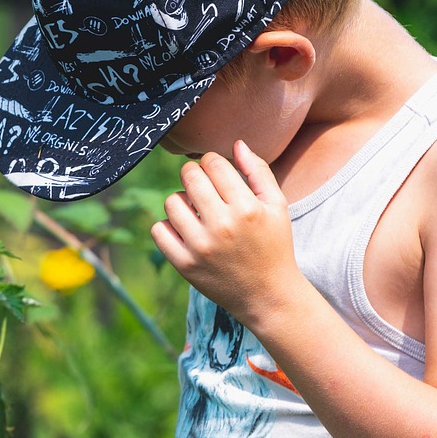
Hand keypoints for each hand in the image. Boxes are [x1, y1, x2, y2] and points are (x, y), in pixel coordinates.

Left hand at [151, 140, 304, 325]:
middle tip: (201, 185)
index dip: (212, 161)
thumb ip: (258, 172)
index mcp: (247, 208)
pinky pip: (159, 230)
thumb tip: (236, 143)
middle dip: (193, 174)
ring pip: (171, 202)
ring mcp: (201, 247)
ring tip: (194, 209)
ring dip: (180, 200)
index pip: (214, 163)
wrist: (267, 295)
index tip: (215, 171)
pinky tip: (184, 229)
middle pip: (190, 177)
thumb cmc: (274, 245)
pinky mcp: (185, 265)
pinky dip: (167, 226)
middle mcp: (223, 226)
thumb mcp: (277, 206)